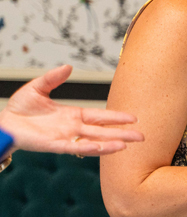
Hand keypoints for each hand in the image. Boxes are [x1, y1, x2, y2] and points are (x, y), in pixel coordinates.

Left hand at [0, 65, 143, 155]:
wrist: (3, 123)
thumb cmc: (19, 108)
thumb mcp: (38, 87)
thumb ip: (53, 78)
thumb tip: (69, 67)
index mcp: (73, 115)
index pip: (100, 117)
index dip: (117, 117)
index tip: (133, 118)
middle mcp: (73, 128)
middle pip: (103, 131)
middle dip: (123, 133)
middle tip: (142, 136)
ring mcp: (66, 138)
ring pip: (94, 142)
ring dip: (111, 143)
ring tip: (128, 144)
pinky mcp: (55, 145)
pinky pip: (76, 148)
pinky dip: (91, 149)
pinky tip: (104, 148)